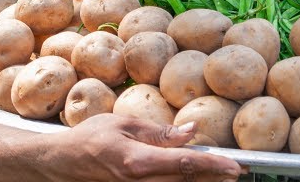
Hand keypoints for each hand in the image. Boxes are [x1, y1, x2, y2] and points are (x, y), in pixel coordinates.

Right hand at [47, 113, 247, 180]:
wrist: (59, 163)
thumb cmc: (89, 138)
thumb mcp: (124, 124)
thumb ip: (159, 132)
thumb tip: (192, 132)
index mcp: (138, 162)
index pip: (185, 165)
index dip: (214, 167)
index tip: (236, 167)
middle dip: (215, 178)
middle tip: (240, 170)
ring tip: (223, 174)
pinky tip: (195, 177)